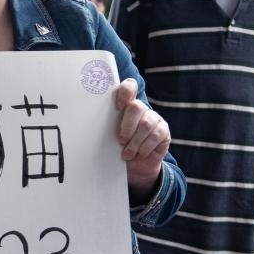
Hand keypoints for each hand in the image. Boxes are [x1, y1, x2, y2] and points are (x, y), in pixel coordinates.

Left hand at [115, 78, 169, 195]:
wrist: (136, 166)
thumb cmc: (119, 148)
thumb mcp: (109, 138)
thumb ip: (106, 127)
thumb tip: (89, 126)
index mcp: (125, 106)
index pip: (129, 87)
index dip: (125, 92)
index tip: (118, 106)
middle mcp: (141, 109)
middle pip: (136, 107)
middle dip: (127, 126)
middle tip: (121, 141)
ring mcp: (154, 118)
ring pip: (146, 124)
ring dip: (135, 141)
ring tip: (127, 153)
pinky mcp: (164, 130)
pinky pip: (155, 136)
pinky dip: (145, 147)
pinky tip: (139, 154)